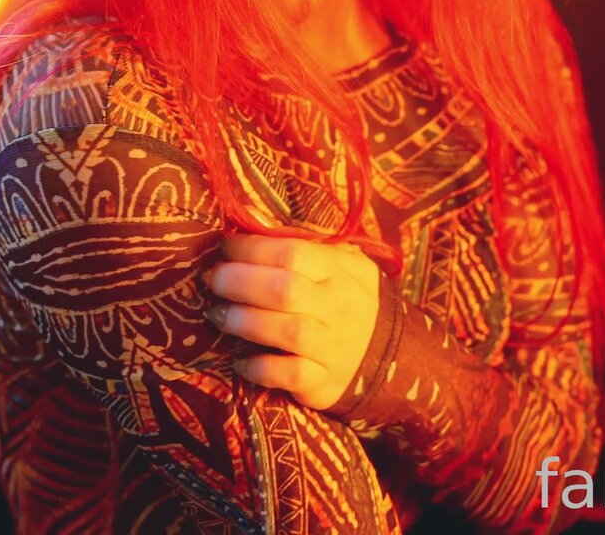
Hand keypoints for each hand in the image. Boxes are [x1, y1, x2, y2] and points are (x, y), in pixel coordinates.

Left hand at [202, 234, 381, 410]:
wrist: (392, 353)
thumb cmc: (348, 298)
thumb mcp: (339, 264)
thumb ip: (302, 245)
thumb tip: (251, 221)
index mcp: (340, 269)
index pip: (293, 252)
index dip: (252, 249)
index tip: (224, 247)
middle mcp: (338, 306)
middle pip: (285, 290)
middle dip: (239, 282)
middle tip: (212, 280)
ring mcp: (333, 347)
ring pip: (287, 331)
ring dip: (243, 321)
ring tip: (216, 315)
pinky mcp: (324, 382)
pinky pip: (290, 375)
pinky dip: (260, 367)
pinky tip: (239, 361)